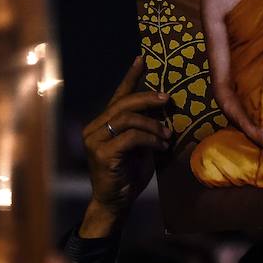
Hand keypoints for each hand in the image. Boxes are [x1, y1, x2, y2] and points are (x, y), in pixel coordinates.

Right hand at [80, 56, 170, 236]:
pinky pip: (131, 136)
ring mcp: (95, 140)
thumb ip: (145, 129)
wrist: (115, 204)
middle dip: (148, 98)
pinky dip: (150, 138)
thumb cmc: (128, 176)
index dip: (130, 77)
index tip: (142, 59)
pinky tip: (161, 146)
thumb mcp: (141, 148)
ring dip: (153, 124)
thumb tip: (164, 112)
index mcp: (103, 124)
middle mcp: (94, 128)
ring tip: (167, 135)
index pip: (118, 95)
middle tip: (168, 99)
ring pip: (127, 118)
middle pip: (123, 103)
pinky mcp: (102, 153)